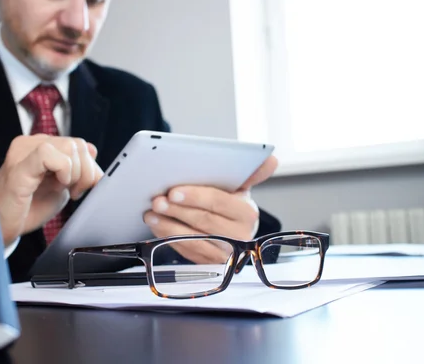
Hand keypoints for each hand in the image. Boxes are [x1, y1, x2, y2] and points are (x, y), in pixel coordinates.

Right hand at [0, 134, 102, 245]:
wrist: (3, 228)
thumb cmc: (29, 208)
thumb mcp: (61, 185)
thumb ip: (77, 167)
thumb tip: (92, 149)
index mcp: (40, 146)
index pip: (78, 144)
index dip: (89, 167)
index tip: (81, 188)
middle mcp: (30, 144)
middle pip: (77, 144)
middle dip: (86, 172)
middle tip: (74, 192)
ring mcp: (23, 153)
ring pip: (69, 146)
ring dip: (76, 173)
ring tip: (62, 189)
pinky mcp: (18, 167)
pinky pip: (48, 154)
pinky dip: (63, 170)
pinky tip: (57, 186)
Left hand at [143, 155, 277, 263]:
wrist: (233, 228)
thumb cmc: (232, 203)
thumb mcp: (242, 187)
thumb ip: (252, 172)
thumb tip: (272, 158)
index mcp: (247, 213)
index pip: (218, 202)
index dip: (195, 197)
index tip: (173, 191)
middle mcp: (239, 236)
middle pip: (203, 222)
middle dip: (177, 211)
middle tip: (157, 201)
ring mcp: (225, 254)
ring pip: (193, 240)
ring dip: (168, 227)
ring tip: (151, 214)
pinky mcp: (211, 264)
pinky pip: (187, 253)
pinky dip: (169, 239)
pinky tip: (157, 227)